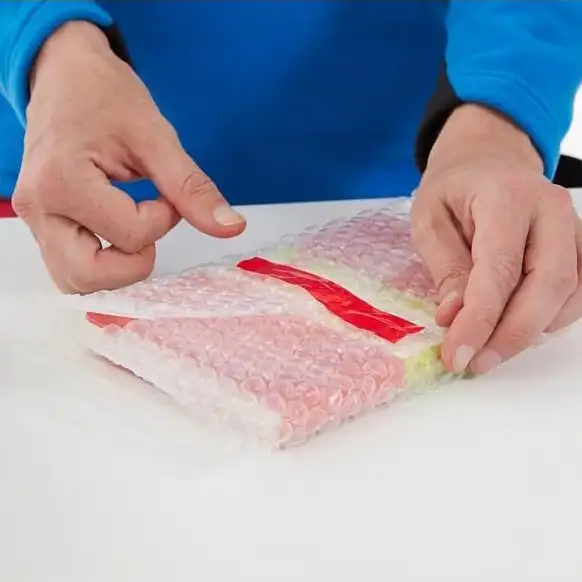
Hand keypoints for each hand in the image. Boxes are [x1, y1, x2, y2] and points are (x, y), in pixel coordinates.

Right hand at [13, 21, 244, 293]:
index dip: (162, 219)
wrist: (63, 72)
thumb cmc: (105, 96)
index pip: (131, 236)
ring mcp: (34, 219)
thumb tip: (232, 227)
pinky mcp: (40, 223)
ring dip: (115, 270)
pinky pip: (68, 268)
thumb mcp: (156, 138)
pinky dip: (99, 265)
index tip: (162, 190)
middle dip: (135, 262)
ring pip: (74, 282)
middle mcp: (39, 209)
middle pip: (90, 277)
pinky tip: (115, 235)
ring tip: (130, 228)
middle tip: (147, 223)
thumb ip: (192, 188)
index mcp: (64, 182)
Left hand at [412, 104, 581, 374]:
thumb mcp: (429, 219)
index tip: (457, 356)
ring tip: (487, 350)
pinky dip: (547, 320)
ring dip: (530, 332)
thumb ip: (445, 266)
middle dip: (512, 335)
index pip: (500, 270)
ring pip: (569, 294)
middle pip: (548, 285)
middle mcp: (551, 211)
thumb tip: (455, 316)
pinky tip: (513, 329)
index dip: (480, 320)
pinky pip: (575, 293)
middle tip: (475, 364)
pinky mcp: (578, 245)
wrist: (488, 158)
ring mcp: (573, 227)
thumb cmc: (454, 187)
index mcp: (507, 198)